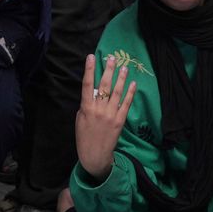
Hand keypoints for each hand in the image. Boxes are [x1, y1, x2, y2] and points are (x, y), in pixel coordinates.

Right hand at [75, 54, 135, 182]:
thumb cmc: (84, 137)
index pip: (87, 84)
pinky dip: (130, 93)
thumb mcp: (79, 120)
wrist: (94, 155)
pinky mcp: (120, 120)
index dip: (89, 69)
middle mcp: (98, 109)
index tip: (90, 57)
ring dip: (121, 78)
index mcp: (86, 108)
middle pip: (103, 85)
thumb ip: (85, 106)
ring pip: (116, 92)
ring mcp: (110, 114)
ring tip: (124, 67)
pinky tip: (133, 84)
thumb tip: (92, 94)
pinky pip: (126, 104)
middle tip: (112, 58)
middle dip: (108, 70)